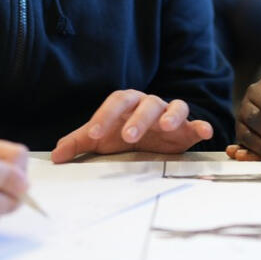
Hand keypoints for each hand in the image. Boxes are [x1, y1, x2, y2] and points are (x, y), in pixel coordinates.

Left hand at [50, 89, 213, 160]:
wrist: (154, 139)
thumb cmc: (124, 135)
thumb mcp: (102, 139)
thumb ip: (79, 143)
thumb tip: (55, 156)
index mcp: (127, 105)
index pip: (116, 103)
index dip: (104, 116)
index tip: (93, 135)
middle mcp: (149, 105)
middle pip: (145, 103)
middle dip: (137, 119)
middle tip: (127, 137)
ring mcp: (170, 115)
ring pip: (173, 106)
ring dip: (170, 115)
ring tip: (167, 127)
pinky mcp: (187, 129)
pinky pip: (196, 123)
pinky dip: (201, 126)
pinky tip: (205, 131)